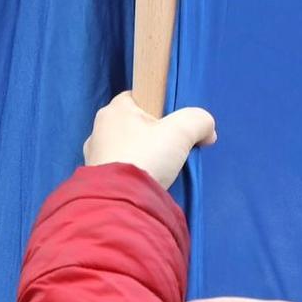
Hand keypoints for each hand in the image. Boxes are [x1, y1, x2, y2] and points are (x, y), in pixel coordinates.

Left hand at [83, 92, 216, 189]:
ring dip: (144, 155)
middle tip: (172, 148)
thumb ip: (199, 121)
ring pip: (127, 148)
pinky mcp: (95, 178)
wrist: (119, 204)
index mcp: (114, 110)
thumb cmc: (145, 158)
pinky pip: (120, 168)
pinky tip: (147, 181)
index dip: (159, 107)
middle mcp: (98, 130)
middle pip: (134, 124)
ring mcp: (94, 155)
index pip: (139, 97)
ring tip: (161, 168)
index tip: (174, 124)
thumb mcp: (182, 132)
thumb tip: (208, 131)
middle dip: (154, 134)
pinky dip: (133, 172)